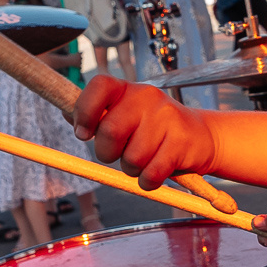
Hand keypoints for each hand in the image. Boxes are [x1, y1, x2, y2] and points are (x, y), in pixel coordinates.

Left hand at [73, 75, 214, 189]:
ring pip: (132, 158)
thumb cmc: (151, 130)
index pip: (99, 85)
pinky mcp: (182, 142)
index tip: (83, 133)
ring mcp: (167, 118)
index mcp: (127, 89)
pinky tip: (156, 171)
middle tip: (117, 153)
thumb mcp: (124, 115)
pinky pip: (151, 174)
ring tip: (143, 159)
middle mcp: (147, 97)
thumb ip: (96, 115)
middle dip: (107, 152)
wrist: (200, 137)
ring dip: (131, 169)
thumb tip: (66, 114)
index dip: (84, 111)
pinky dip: (148, 181)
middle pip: (110, 131)